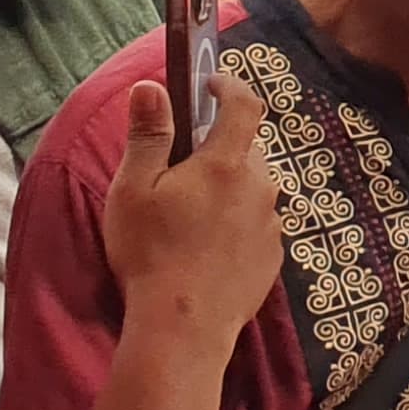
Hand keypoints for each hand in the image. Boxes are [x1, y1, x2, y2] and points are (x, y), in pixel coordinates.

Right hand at [100, 76, 280, 360]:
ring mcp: (271, 222)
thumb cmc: (150, 253)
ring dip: (226, 188)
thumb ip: (148, 135)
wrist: (184, 325)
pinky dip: (235, 222)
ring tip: (187, 215)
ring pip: (251, 188)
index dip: (229, 87)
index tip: (209, 84)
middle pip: (246, 151)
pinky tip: (205, 246)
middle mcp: (260, 187)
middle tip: (179, 169)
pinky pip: (255, 223)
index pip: (244, 106)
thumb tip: (151, 87)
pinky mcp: (273, 255)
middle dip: (217, 149)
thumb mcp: (134, 190)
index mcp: (226, 164)